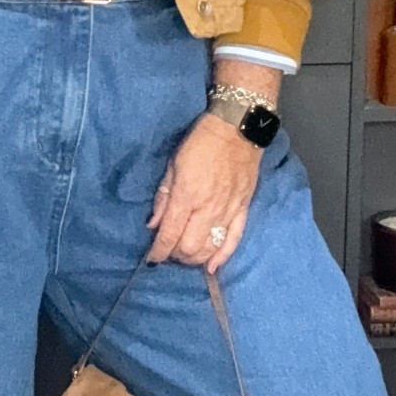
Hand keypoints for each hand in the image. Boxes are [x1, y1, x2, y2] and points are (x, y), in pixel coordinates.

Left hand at [146, 114, 261, 271]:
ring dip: (195, 258)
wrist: (237, 128)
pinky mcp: (243, 209)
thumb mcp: (173, 164)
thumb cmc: (200, 142)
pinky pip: (234, 239)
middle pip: (190, 247)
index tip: (151, 259)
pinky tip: (212, 267)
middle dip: (176, 255)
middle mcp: (208, 208)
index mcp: (187, 195)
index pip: (170, 234)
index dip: (158, 252)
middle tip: (169, 250)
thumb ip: (163, 197)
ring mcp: (228, 210)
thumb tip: (153, 225)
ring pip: (210, 247)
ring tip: (186, 255)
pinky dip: (223, 256)